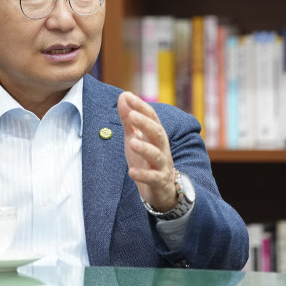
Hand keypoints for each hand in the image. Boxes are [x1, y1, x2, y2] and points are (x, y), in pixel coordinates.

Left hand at [117, 91, 176, 211]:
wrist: (162, 189)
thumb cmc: (147, 159)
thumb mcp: (135, 137)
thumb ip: (129, 119)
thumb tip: (123, 96)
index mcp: (156, 135)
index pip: (152, 117)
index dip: (140, 106)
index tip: (127, 96)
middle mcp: (162, 148)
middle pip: (157, 133)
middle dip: (145, 123)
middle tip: (131, 115)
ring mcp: (162, 165)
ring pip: (157, 155)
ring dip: (145, 148)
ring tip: (132, 142)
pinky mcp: (160, 182)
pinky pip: (153, 178)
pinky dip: (143, 175)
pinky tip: (131, 172)